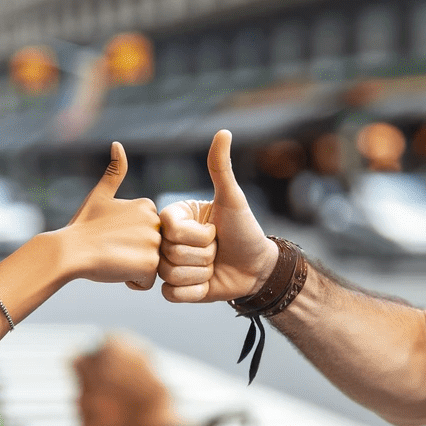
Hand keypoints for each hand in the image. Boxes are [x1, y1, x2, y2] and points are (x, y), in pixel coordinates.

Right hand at [60, 141, 162, 288]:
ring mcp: (155, 243)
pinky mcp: (150, 265)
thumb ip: (114, 171)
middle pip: (150, 249)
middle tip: (110, 247)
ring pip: (149, 265)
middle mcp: (156, 221)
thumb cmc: (82, 226)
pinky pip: (147, 282)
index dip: (127, 238)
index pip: (146, 233)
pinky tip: (115, 270)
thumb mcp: (100, 195)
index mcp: (147, 204)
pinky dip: (132, 281)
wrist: (69, 251)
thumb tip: (117, 143)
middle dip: (132, 254)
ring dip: (132, 268)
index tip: (110, 234)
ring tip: (112, 258)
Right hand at [158, 130, 278, 302]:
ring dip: (200, 274)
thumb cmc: (245, 229)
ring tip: (212, 265)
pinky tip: (207, 282)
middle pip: (170, 253)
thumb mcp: (232, 199)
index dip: (197, 235)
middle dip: (202, 255)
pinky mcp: (176, 289)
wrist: (258, 267)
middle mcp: (168, 240)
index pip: (171, 229)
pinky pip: (172, 294)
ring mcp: (170, 264)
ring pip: (170, 274)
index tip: (213, 231)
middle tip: (216, 250)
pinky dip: (194, 291)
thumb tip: (223, 132)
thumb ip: (221, 168)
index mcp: (174, 217)